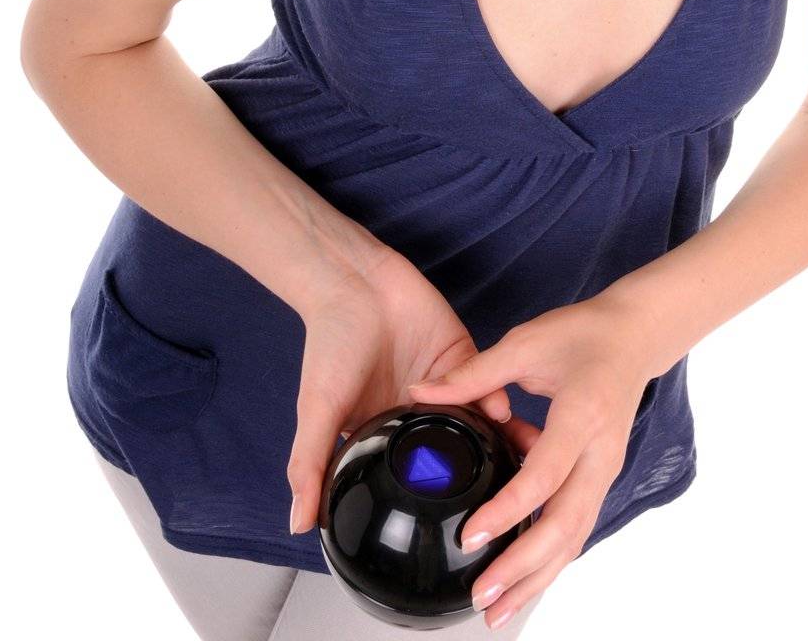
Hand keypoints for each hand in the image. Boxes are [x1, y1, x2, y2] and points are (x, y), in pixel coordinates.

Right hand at [287, 246, 512, 535]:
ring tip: (508, 462)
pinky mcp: (463, 357)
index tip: (455, 525)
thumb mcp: (317, 409)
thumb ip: (311, 463)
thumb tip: (299, 524)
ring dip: (494, 440)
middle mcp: (419, 416)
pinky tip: (499, 412)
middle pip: (456, 454)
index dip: (434, 500)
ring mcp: (444, 387)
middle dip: (476, 473)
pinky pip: (488, 384)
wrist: (353, 282)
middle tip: (498, 500)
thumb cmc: (330, 343)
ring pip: (479, 424)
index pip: (418, 478)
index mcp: (387, 435)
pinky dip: (496, 399)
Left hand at [407, 293, 660, 627]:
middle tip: (481, 594)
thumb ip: (473, 374)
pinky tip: (522, 580)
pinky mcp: (601, 478)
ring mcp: (605, 470)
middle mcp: (599, 453)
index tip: (471, 536)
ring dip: (537, 577)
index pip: (545, 476)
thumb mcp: (525, 343)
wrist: (635, 335)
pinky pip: (577, 527)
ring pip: (574, 538)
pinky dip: (549, 558)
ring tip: (497, 610)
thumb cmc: (582, 333)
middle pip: (565, 525)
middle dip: (523, 567)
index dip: (508, 510)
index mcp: (582, 416)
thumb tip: (419, 391)